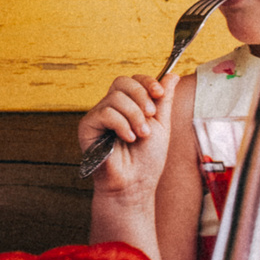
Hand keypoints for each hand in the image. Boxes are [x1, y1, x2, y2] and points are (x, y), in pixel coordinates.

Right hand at [78, 75, 172, 200]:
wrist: (135, 184)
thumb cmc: (147, 160)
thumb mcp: (161, 125)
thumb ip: (164, 100)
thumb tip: (172, 75)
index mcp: (128, 106)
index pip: (133, 80)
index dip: (147, 82)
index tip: (160, 94)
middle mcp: (111, 108)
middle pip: (122, 82)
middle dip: (141, 96)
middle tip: (150, 116)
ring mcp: (98, 116)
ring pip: (115, 97)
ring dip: (134, 116)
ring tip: (141, 135)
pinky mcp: (87, 127)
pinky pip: (105, 113)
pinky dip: (122, 125)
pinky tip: (128, 139)